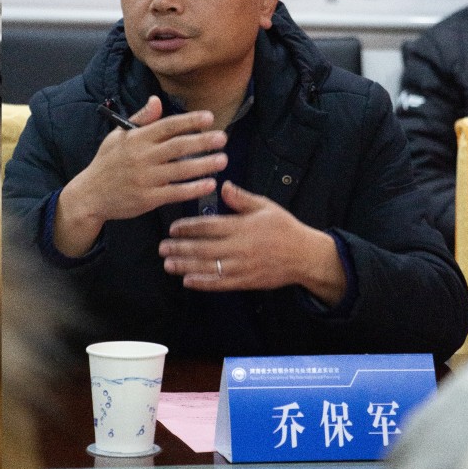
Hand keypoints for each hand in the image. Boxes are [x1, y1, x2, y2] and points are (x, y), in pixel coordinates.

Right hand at [54, 95, 227, 256]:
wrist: (90, 195)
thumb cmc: (106, 163)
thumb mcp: (118, 136)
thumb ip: (140, 119)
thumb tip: (157, 100)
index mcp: (136, 139)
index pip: (167, 126)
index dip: (189, 121)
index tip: (209, 118)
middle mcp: (141, 157)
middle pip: (178, 146)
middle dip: (203, 141)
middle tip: (222, 138)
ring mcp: (145, 179)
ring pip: (181, 170)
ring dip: (204, 165)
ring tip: (223, 160)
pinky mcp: (147, 199)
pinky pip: (175, 192)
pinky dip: (193, 188)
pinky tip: (209, 184)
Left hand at [158, 181, 345, 304]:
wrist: (305, 256)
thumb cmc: (284, 228)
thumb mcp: (265, 206)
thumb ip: (241, 198)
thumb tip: (223, 185)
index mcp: (242, 226)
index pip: (209, 226)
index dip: (188, 227)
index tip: (172, 228)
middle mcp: (239, 247)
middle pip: (203, 248)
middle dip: (180, 248)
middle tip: (162, 247)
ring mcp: (242, 266)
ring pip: (208, 267)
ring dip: (185, 266)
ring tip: (168, 263)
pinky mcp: (246, 281)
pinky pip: (221, 284)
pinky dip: (203, 283)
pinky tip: (187, 281)